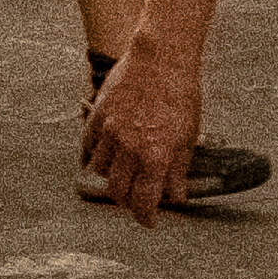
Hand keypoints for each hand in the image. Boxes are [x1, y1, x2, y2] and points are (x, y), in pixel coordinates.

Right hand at [82, 49, 205, 223]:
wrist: (161, 57)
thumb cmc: (180, 93)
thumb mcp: (188, 136)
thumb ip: (178, 170)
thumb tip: (175, 196)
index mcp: (155, 156)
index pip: (143, 202)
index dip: (145, 218)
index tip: (148, 221)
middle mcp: (129, 148)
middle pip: (116, 191)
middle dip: (126, 202)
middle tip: (134, 200)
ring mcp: (110, 131)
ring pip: (98, 170)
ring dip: (109, 178)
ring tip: (119, 176)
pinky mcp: (98, 115)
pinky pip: (88, 144)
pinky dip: (94, 154)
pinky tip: (103, 154)